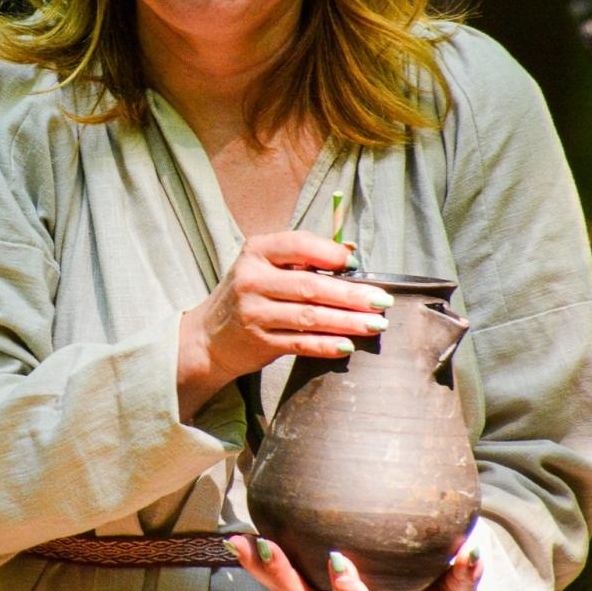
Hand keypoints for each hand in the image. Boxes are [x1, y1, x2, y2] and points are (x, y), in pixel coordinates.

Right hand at [175, 231, 392, 418]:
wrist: (210, 336)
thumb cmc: (250, 294)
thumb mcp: (266, 266)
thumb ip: (305, 256)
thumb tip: (350, 249)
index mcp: (256, 252)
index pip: (299, 245)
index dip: (331, 254)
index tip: (357, 264)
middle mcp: (251, 280)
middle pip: (310, 286)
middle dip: (351, 294)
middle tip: (381, 300)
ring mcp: (254, 313)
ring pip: (310, 317)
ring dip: (347, 321)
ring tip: (375, 323)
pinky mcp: (259, 342)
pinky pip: (301, 343)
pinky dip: (327, 345)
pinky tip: (348, 345)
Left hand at [227, 535, 480, 590]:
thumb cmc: (427, 590)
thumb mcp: (449, 590)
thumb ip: (462, 577)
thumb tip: (471, 552)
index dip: (347, 586)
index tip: (336, 559)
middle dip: (283, 576)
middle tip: (268, 546)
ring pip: (281, 590)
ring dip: (258, 567)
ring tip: (238, 541)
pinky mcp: (302, 583)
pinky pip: (273, 575)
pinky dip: (253, 560)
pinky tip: (236, 537)